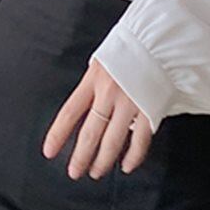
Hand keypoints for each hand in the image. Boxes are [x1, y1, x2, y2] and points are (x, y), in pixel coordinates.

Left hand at [41, 57, 151, 179]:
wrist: (159, 38)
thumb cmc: (131, 46)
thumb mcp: (103, 60)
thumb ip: (95, 83)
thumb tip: (88, 105)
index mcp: (94, 79)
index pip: (69, 113)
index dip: (57, 135)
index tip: (49, 151)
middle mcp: (109, 93)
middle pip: (89, 133)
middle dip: (80, 157)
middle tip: (75, 171)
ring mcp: (130, 102)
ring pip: (112, 141)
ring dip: (102, 161)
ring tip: (97, 172)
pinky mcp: (150, 108)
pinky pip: (140, 140)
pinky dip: (133, 156)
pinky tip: (127, 165)